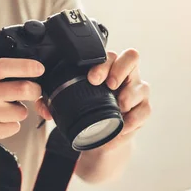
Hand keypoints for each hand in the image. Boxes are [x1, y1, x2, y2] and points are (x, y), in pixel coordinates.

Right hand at [0, 43, 44, 148]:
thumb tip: (10, 39)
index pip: (4, 66)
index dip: (26, 66)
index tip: (39, 68)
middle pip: (22, 89)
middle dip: (34, 90)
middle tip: (33, 89)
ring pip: (21, 111)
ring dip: (18, 109)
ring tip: (4, 107)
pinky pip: (14, 127)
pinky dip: (10, 124)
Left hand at [35, 48, 150, 135]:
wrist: (102, 136)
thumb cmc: (86, 112)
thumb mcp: (69, 105)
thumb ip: (53, 104)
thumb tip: (44, 108)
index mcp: (106, 68)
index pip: (109, 54)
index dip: (102, 63)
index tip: (92, 78)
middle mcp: (124, 75)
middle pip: (131, 57)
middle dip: (119, 69)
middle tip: (109, 85)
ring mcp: (137, 91)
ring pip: (142, 85)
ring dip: (130, 95)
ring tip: (120, 106)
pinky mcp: (143, 110)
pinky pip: (145, 110)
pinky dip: (134, 119)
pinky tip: (124, 125)